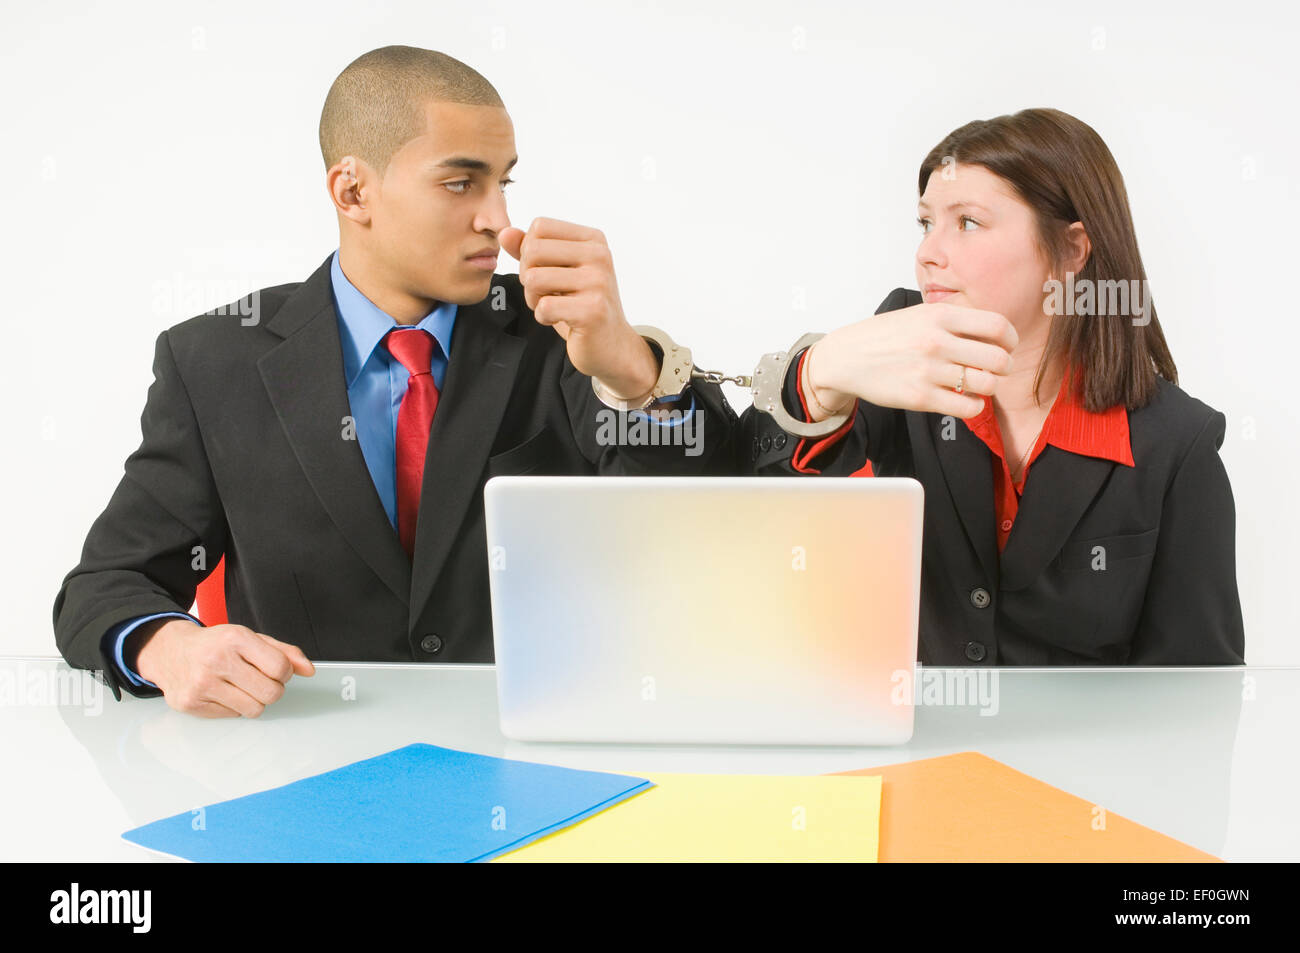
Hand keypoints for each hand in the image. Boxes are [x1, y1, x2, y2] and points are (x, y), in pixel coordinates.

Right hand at [133, 617, 314, 717]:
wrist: (169, 650)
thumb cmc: (215, 644)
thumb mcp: (250, 638)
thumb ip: (283, 652)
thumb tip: (308, 670)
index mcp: (235, 639)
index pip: (280, 668)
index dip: (284, 672)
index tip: (276, 670)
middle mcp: (217, 661)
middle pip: (271, 693)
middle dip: (272, 689)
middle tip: (259, 680)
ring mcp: (202, 685)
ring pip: (254, 709)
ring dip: (254, 700)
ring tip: (241, 686)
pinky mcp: (191, 704)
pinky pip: (232, 716)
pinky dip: (233, 707)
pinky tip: (222, 692)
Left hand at [500, 217, 658, 399]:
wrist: (611, 345)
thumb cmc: (581, 305)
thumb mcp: (557, 271)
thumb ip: (531, 250)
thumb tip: (504, 233)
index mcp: (593, 240)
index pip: (540, 227)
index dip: (529, 251)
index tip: (545, 271)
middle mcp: (599, 255)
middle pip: (533, 250)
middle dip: (527, 275)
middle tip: (545, 292)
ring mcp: (598, 282)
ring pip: (533, 278)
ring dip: (533, 298)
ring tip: (552, 306)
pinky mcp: (592, 310)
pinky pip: (543, 306)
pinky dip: (542, 317)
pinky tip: (559, 319)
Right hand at [802, 302, 1017, 419]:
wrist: (846, 357)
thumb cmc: (884, 336)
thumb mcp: (920, 314)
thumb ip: (955, 320)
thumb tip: (993, 334)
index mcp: (939, 316)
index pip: (996, 326)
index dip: (1010, 339)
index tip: (1007, 346)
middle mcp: (936, 341)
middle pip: (998, 359)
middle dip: (1004, 367)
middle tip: (996, 370)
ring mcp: (928, 371)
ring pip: (986, 384)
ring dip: (989, 387)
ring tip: (978, 385)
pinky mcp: (920, 397)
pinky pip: (967, 407)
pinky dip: (974, 406)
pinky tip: (965, 399)